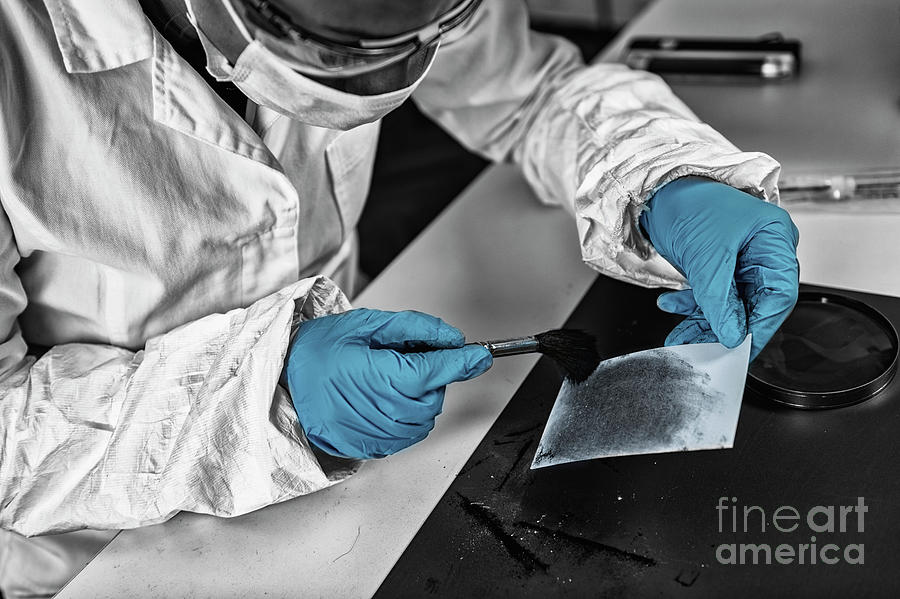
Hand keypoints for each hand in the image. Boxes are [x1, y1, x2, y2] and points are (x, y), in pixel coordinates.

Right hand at [284, 308, 492, 458]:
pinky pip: (408, 433)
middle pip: (433, 395)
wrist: (279, 382)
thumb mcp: (366, 324)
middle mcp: (382, 411)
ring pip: (424, 416)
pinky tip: (382, 398)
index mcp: (380, 376)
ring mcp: (377, 434)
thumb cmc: (316, 352)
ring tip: (386, 378)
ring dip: (419, 396)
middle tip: (400, 358)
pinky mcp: (372, 448)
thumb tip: (451, 338)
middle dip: (430, 375)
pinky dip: (406, 415)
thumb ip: (415, 329)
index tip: (481, 355)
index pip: (437, 371)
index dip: (462, 362)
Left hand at [639, 176, 799, 360]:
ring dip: (704, 320)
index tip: (742, 346)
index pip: (780, 293)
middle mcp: (762, 248)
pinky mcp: (718, 262)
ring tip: (681, 335)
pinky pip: (712, 293)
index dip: (761, 324)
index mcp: (774, 238)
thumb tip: (732, 333)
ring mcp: (740, 256)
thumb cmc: (688, 202)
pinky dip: (691, 304)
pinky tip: (671, 306)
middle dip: (726, 326)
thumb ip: (720, 301)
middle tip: (706, 347)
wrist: (654, 189)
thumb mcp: (707, 257)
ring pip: (730, 302)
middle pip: (754, 301)